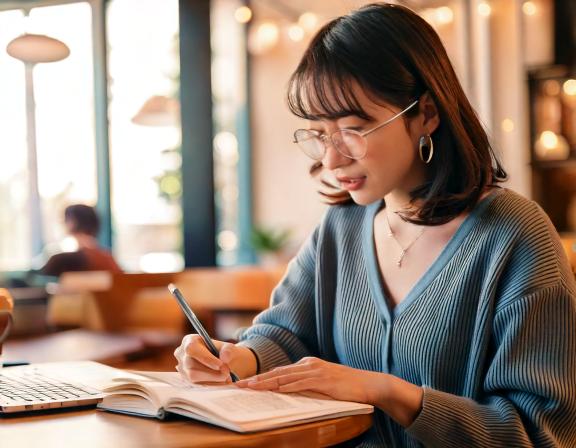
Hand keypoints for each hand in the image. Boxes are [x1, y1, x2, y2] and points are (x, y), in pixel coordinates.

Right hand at [173, 334, 256, 383]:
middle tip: (227, 373)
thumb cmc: (222, 352)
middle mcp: (181, 354)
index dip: (205, 358)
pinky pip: (197, 385)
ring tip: (227, 378)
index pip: (192, 349)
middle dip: (211, 371)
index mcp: (189, 341)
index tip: (220, 365)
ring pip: (193, 377)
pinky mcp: (186, 380)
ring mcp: (182, 369)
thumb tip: (225, 357)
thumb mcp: (228, 347)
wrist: (222, 362)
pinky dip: (212, 385)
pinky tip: (223, 383)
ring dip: (212, 379)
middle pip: (191, 365)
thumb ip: (228, 350)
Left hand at [235, 357, 382, 403]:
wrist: (368, 384)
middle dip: (257, 379)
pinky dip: (285, 386)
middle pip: (277, 372)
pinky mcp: (322, 379)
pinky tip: (275, 389)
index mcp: (308, 365)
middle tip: (239, 385)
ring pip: (284, 377)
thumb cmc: (347, 387)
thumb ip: (307, 386)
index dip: (262, 377)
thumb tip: (289, 394)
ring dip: (265, 382)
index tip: (247, 383)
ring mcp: (315, 370)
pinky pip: (299, 383)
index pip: (280, 372)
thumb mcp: (323, 384)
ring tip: (250, 387)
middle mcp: (309, 364)